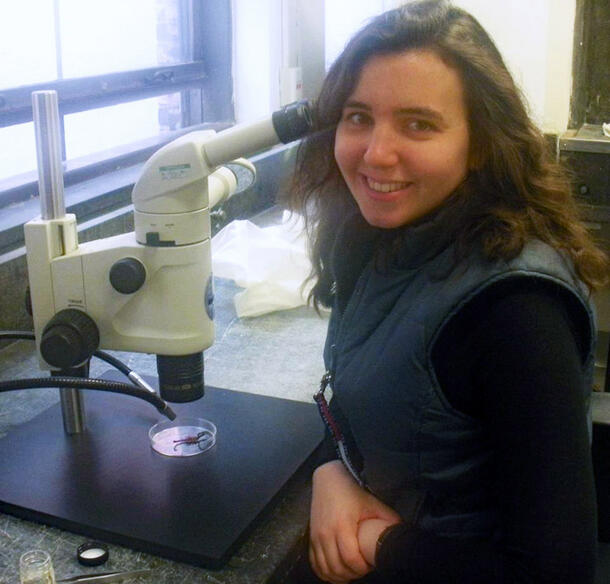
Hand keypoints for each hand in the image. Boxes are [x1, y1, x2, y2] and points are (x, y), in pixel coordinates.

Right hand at [308, 461, 400, 582]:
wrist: (328, 479)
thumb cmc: (351, 491)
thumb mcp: (373, 503)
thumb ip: (388, 519)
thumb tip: (402, 533)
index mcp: (342, 526)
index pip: (351, 559)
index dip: (362, 569)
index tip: (371, 565)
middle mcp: (326, 534)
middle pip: (337, 568)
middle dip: (353, 574)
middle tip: (363, 569)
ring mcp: (316, 537)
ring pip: (325, 569)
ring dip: (339, 577)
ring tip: (352, 573)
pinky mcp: (311, 538)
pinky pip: (315, 564)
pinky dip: (325, 573)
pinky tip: (336, 573)